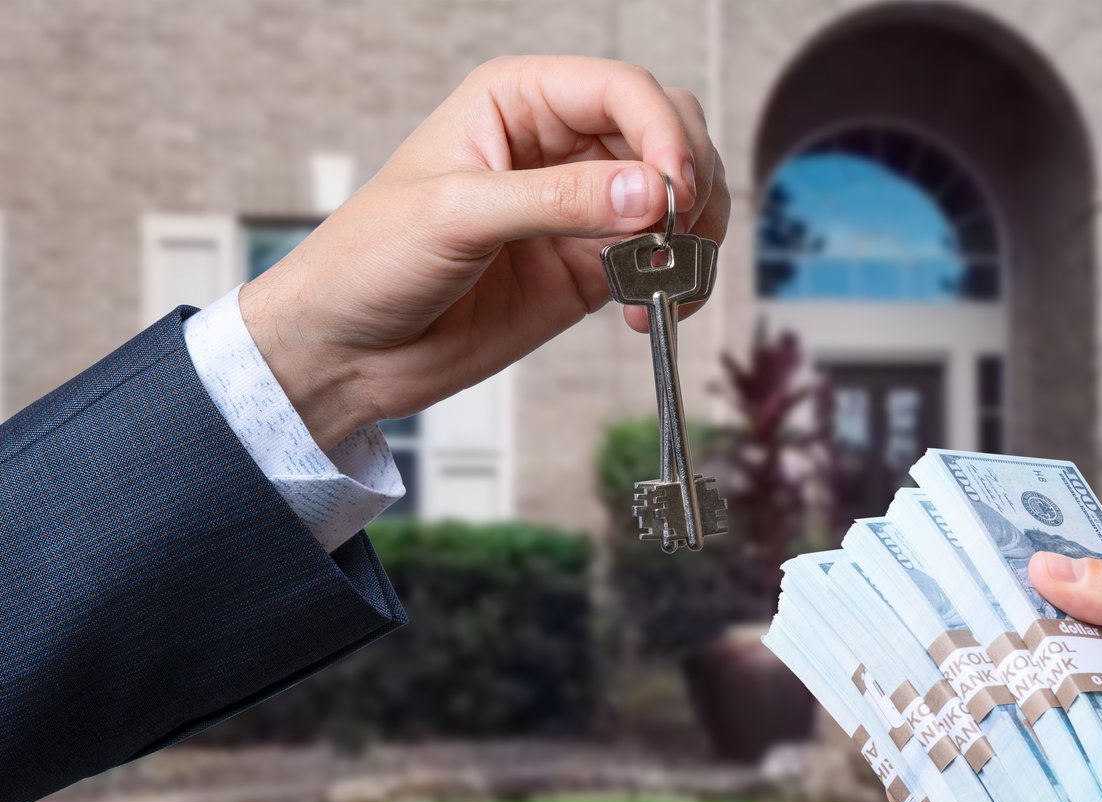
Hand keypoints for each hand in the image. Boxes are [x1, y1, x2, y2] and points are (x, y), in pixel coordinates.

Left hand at [239, 55, 729, 449]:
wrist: (347, 350)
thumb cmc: (369, 261)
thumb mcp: (455, 217)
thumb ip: (556, 201)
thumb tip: (651, 195)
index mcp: (518, 102)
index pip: (623, 90)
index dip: (663, 135)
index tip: (673, 193)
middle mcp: (559, 146)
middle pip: (667, 132)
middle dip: (690, 179)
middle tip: (677, 237)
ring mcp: (580, 209)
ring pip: (678, 196)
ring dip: (694, 236)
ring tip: (668, 281)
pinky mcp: (590, 268)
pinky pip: (661, 261)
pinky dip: (677, 283)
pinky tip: (650, 311)